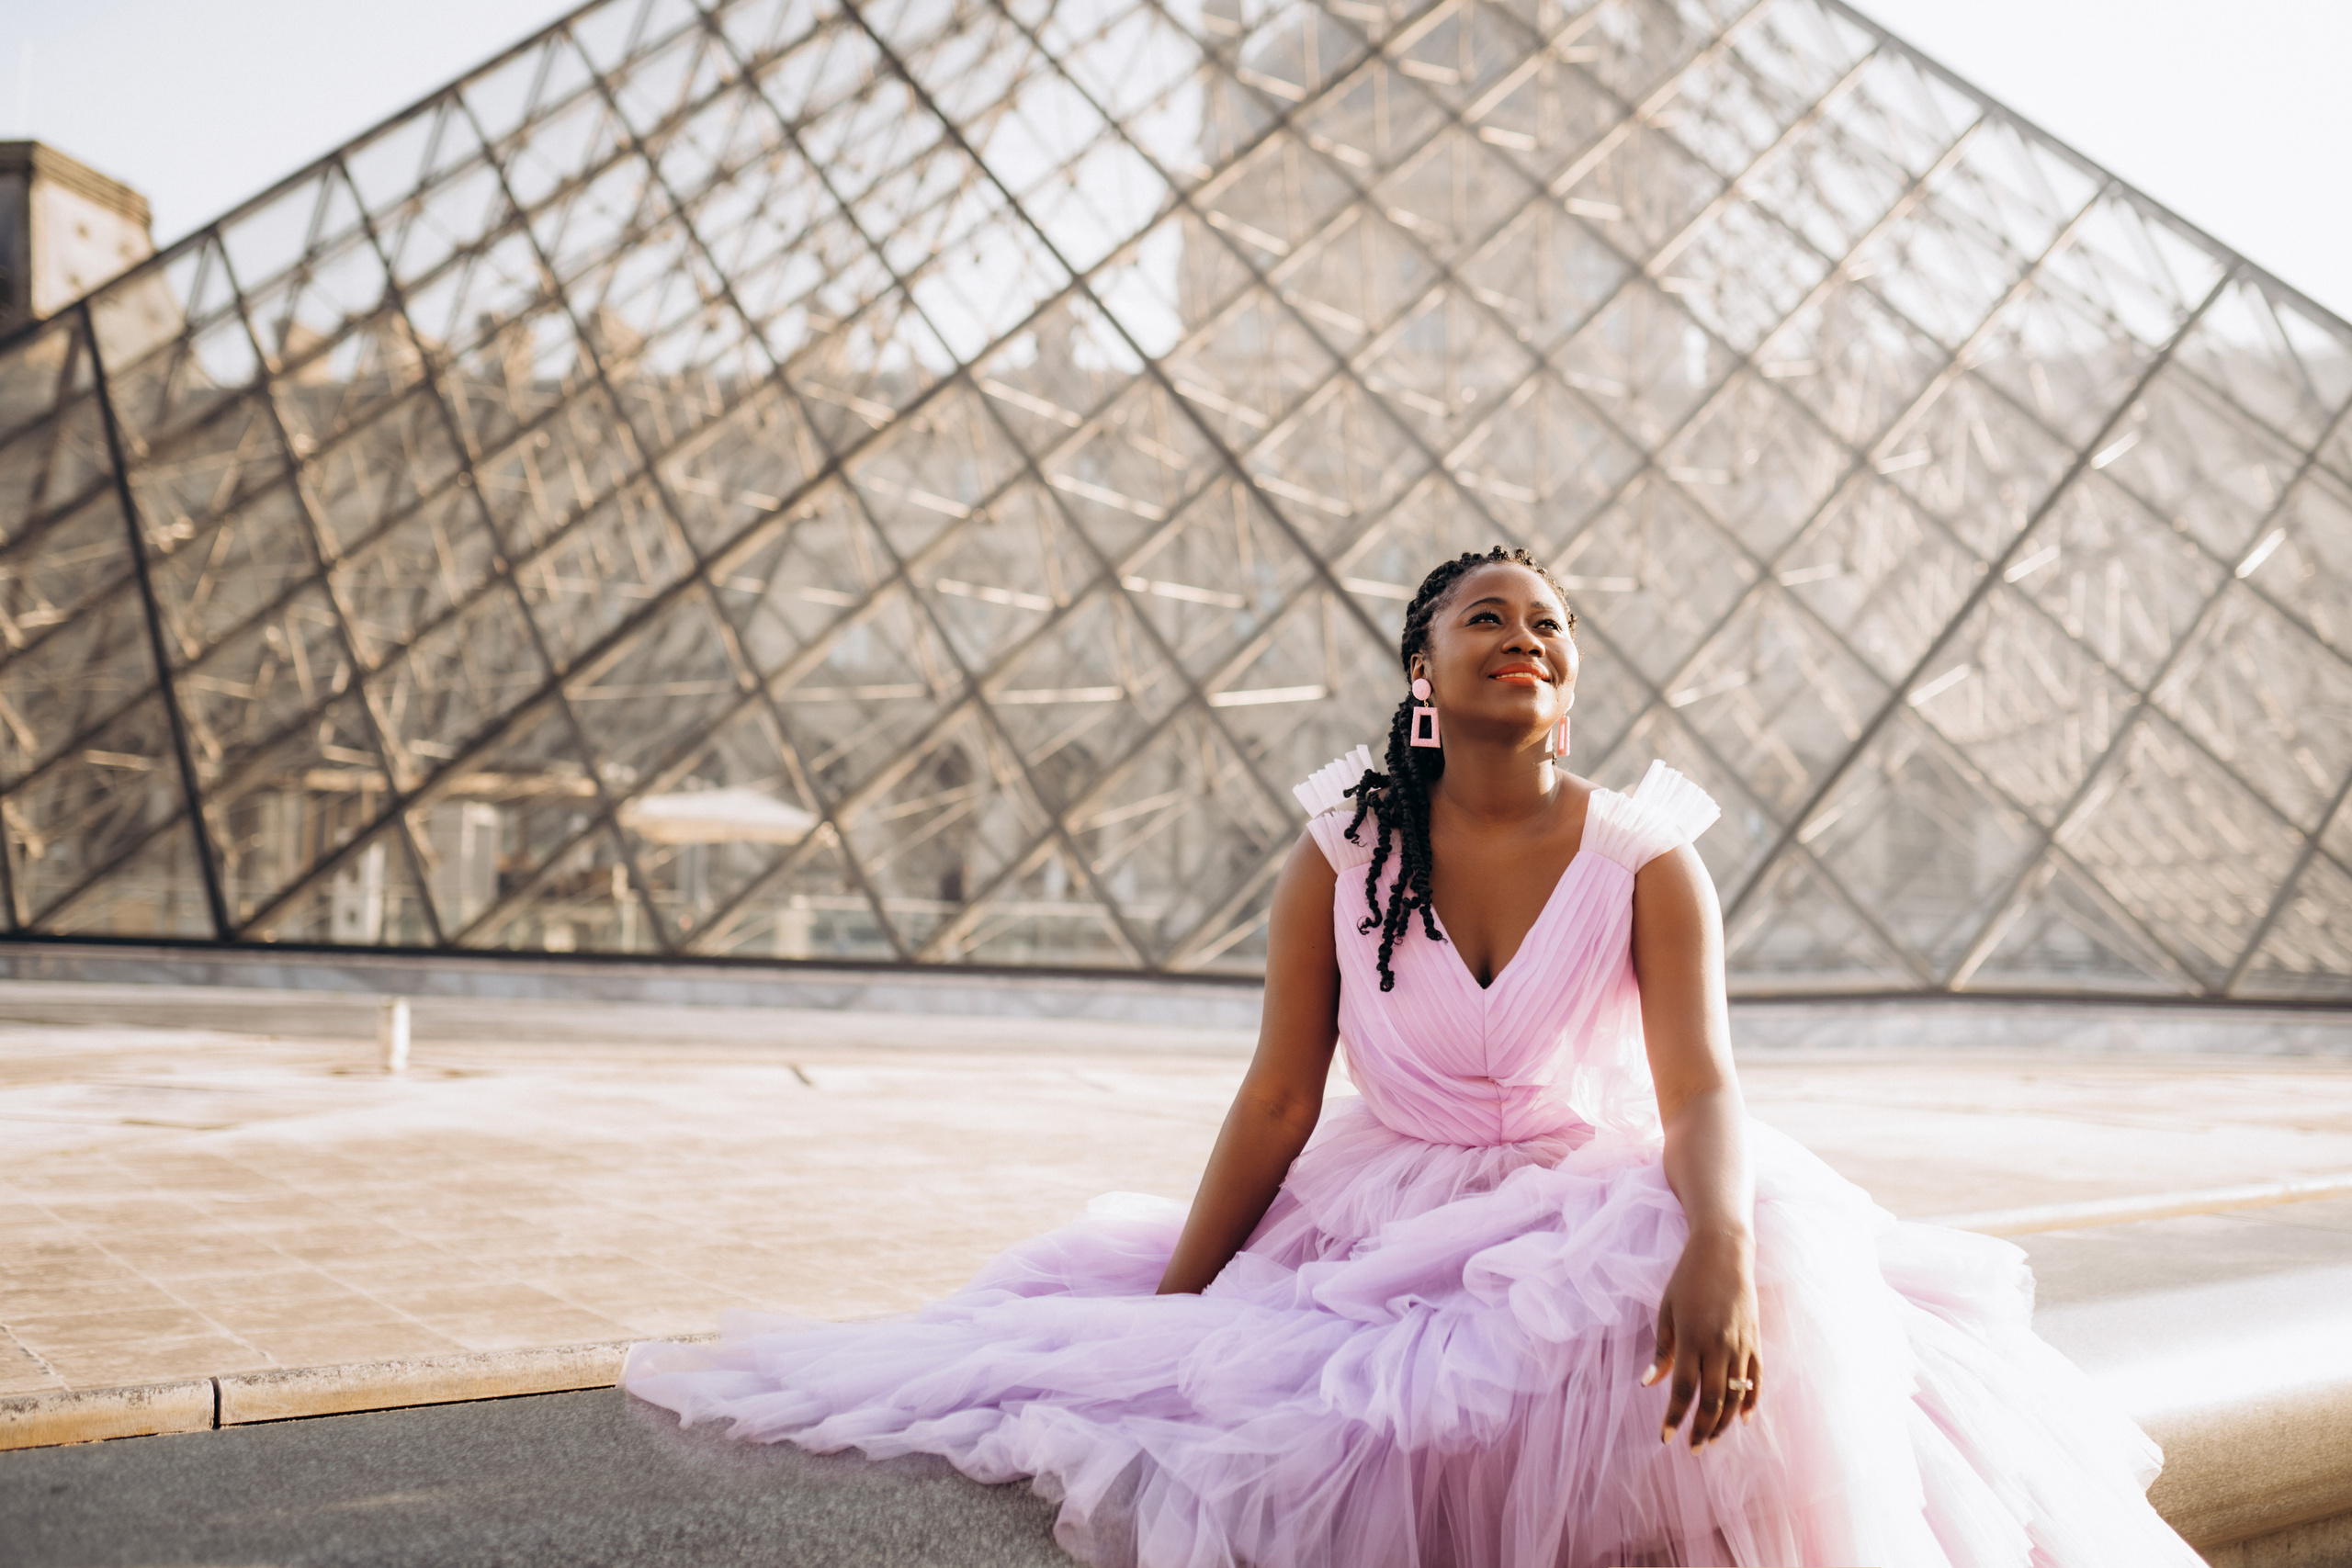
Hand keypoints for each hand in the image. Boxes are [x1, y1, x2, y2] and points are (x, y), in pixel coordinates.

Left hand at [1639, 1230, 1759, 1448]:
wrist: (1724, 1253)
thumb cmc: (1687, 1280)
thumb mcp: (1666, 1310)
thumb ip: (1662, 1350)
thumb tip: (1648, 1384)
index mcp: (1690, 1337)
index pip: (1682, 1389)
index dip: (1674, 1416)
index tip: (1665, 1437)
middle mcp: (1718, 1345)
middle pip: (1712, 1400)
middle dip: (1702, 1429)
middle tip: (1692, 1448)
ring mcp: (1740, 1345)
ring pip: (1736, 1395)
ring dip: (1725, 1422)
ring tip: (1712, 1439)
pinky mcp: (1755, 1341)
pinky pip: (1756, 1379)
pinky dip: (1752, 1402)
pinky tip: (1744, 1419)